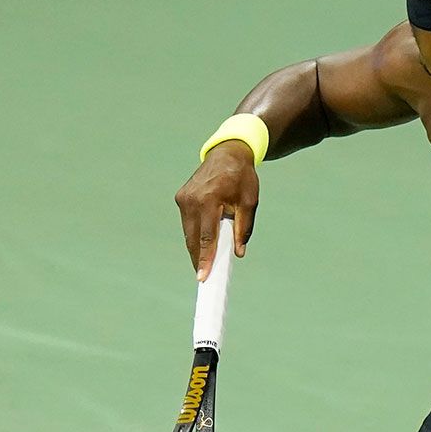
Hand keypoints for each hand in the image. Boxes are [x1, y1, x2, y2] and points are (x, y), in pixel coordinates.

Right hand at [174, 140, 259, 279]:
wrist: (227, 153)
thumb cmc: (242, 178)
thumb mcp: (249, 202)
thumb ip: (243, 228)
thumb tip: (239, 252)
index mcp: (209, 199)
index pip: (207, 236)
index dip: (205, 258)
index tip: (203, 277)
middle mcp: (191, 199)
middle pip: (193, 238)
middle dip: (199, 259)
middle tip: (205, 278)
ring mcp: (183, 198)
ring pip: (188, 232)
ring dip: (196, 248)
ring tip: (204, 266)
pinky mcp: (181, 197)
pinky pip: (187, 223)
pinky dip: (195, 235)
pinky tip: (201, 247)